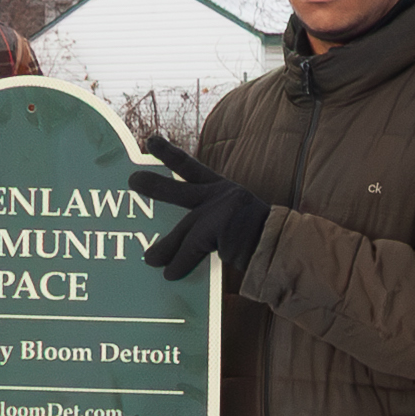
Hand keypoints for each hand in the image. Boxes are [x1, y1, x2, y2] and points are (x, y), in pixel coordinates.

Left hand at [139, 134, 269, 280]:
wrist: (282, 248)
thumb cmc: (257, 241)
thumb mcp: (230, 225)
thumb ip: (205, 228)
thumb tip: (173, 247)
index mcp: (223, 189)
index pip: (192, 168)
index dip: (170, 154)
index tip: (151, 140)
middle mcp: (221, 194)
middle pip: (181, 189)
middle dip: (155, 185)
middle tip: (132, 179)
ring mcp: (221, 209)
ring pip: (184, 229)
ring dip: (164, 246)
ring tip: (148, 259)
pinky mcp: (220, 227)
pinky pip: (192, 249)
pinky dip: (181, 264)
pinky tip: (171, 275)